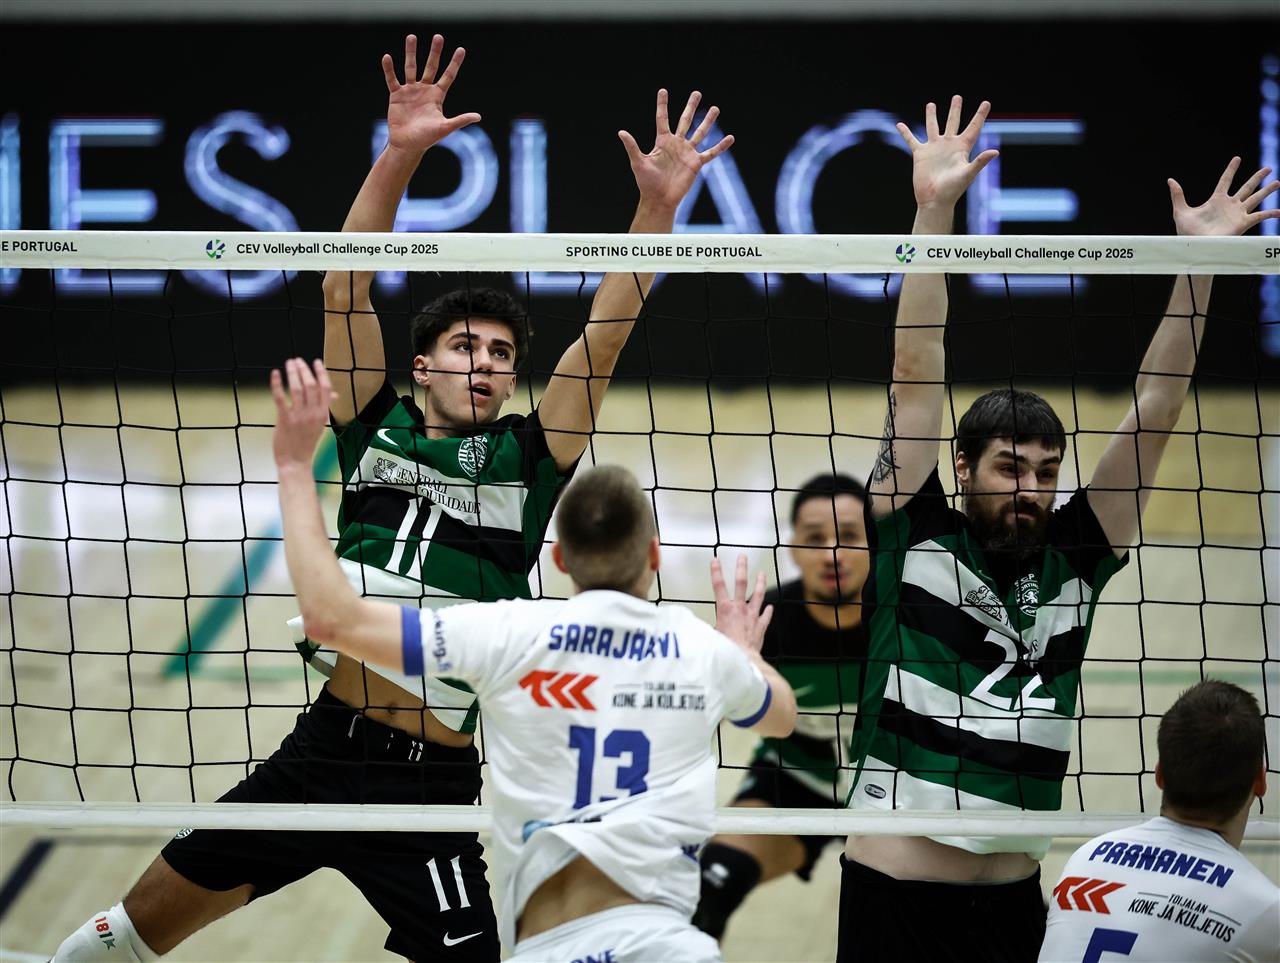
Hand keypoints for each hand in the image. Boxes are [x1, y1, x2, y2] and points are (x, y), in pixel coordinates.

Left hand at [271, 358, 335, 469]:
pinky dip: (277, 384)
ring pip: (297, 389)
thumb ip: (324, 408)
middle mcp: (313, 413)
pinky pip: (280, 398)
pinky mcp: (284, 420)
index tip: (316, 362)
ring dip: (292, 373)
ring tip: (289, 363)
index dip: (321, 373)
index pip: (325, 388)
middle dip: (304, 370)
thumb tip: (334, 395)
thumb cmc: (306, 443)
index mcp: (323, 414)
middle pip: (311, 385)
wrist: (295, 462)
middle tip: (298, 360)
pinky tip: (275, 374)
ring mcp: (299, 417)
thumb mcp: (320, 425)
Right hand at [381, 34, 481, 153]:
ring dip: (411, 53)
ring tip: (411, 37)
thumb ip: (460, 120)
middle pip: (431, 66)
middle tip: (438, 37)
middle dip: (435, 52)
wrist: (407, 145)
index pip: (448, 76)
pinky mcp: (397, 95)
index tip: (461, 49)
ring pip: (411, 68)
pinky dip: (389, 69)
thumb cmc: (427, 138)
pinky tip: (387, 57)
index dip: (454, 63)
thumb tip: (478, 117)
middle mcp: (424, 90)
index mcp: (437, 96)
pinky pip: (392, 79)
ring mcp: (410, 91)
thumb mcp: (445, 127)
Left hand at [618, 90, 733, 210]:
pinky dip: (720, 146)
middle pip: (685, 120)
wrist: (659, 199)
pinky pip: (711, 153)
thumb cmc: (646, 182)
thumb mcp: (638, 162)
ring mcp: (687, 153)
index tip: (663, 90)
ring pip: (700, 133)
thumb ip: (632, 146)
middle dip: (691, 106)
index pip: (662, 118)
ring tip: (715, 108)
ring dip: (708, 121)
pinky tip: (730, 138)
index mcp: (662, 141)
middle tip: (697, 93)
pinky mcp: (696, 164)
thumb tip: (621, 132)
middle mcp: (676, 144)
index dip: (662, 104)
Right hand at [711, 555, 773, 654]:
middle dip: (741, 568)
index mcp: (725, 609)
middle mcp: (739, 608)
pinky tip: (770, 607)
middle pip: (741, 583)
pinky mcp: (760, 626)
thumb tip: (697, 628)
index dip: (716, 571)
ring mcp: (752, 616)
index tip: (715, 560)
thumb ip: (707, 628)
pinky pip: (765, 616)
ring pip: (758, 595)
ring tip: (762, 573)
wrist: (742, 659)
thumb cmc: (724, 648)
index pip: (718, 586)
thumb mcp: (710, 636)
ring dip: (760, 583)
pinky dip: (767, 611)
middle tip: (743, 556)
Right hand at [896, 96, 997, 209]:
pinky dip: (905, 133)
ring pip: (932, 127)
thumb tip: (995, 152)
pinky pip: (911, 140)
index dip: (980, 115)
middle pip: (953, 122)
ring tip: (931, 105)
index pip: (973, 128)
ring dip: (931, 116)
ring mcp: (934, 149)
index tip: (986, 103)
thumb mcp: (968, 174)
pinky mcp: (920, 154)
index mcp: (961, 148)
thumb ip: (980, 161)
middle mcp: (948, 145)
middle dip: (955, 110)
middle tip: (957, 97)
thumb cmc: (953, 190)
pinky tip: (900, 125)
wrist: (935, 200)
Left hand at [1170, 157, 1279, 236]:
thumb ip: (1177, 195)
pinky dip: (1269, 214)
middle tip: (1268, 168)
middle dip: (1257, 178)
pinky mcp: (1242, 224)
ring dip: (1267, 191)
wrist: (1194, 246)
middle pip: (1246, 187)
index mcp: (1216, 200)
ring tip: (1277, 182)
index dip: (1231, 169)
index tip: (1237, 158)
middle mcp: (1229, 205)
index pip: (1225, 180)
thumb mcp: (1181, 211)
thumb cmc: (1186, 232)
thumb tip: (1170, 180)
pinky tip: (1279, 211)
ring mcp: (1237, 214)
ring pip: (1255, 198)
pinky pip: (1259, 216)